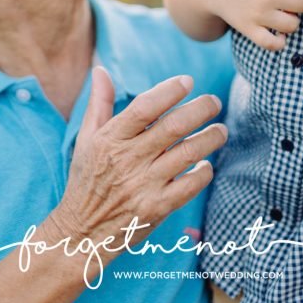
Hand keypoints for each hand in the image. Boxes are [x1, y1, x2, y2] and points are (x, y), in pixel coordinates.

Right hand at [49, 68, 226, 257]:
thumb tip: (101, 69)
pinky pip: (190, 185)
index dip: (169, 90)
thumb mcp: (86, 140)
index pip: (145, 107)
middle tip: (214, 101)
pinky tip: (206, 164)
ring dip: (210, 138)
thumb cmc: (86, 180)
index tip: (188, 81)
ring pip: (187, 154)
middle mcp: (128, 160)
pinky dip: (203, 172)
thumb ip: (99, 103)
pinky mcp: (157, 208)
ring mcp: (144, 185)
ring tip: (221, 130)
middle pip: (173, 127)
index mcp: (111, 139)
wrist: (81, 233)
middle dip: (200, 109)